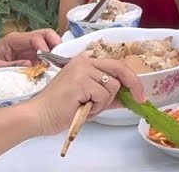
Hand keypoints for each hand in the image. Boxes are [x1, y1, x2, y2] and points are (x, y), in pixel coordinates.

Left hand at [0, 29, 61, 68]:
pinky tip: (53, 68)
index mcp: (14, 40)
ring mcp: (29, 47)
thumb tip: (30, 64)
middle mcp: (24, 40)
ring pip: (48, 42)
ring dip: (56, 51)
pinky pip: (46, 53)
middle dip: (56, 43)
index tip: (49, 59)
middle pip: (46, 34)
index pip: (35, 37)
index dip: (45, 46)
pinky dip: (52, 58)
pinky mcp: (32, 55)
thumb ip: (11, 66)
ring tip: (58, 64)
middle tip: (60, 58)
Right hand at [25, 56, 144, 135]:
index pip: (116, 64)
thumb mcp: (89, 99)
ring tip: (87, 108)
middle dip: (134, 85)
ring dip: (104, 103)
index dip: (131, 78)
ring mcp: (82, 70)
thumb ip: (108, 96)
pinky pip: (103, 96)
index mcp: (85, 62)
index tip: (139, 92)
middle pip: (120, 68)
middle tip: (140, 100)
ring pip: (112, 86)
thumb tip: (130, 97)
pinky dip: (96, 108)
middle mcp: (84, 61)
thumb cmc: (60, 109)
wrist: (39, 116)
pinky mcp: (80, 81)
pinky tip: (82, 109)